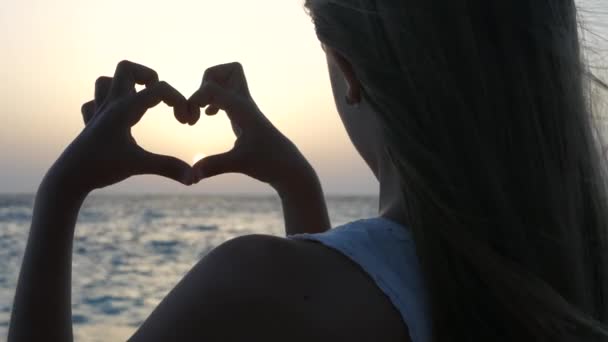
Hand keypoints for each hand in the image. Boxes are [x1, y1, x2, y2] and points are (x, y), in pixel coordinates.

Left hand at [47, 61, 194, 194]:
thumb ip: (169, 168)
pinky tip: (117, 120)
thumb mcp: (139, 166)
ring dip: (126, 87)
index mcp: (123, 109)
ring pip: (106, 81)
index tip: (186, 122)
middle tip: (159, 98)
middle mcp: (110, 105)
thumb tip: (195, 179)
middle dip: (149, 77)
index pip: (158, 89)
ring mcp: (98, 113)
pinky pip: (94, 103)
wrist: (67, 179)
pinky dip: (107, 105)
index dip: (179, 100)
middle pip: (127, 68)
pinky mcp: (90, 125)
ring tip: (140, 103)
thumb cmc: (101, 169)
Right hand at [188, 62, 315, 191]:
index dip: (195, 99)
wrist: (290, 168)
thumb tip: (191, 176)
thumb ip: (213, 166)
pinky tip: (210, 115)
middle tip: (199, 105)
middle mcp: (245, 104)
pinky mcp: (245, 116)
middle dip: (206, 81)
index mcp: (243, 109)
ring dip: (210, 88)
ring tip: (203, 110)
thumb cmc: (270, 164)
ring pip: (229, 78)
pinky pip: (229, 94)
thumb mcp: (240, 164)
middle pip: (227, 70)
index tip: (190, 122)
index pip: (214, 88)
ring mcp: (246, 109)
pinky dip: (215, 98)